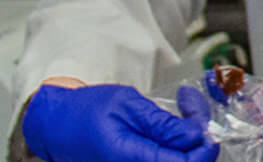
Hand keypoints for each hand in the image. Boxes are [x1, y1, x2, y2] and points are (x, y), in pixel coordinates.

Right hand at [22, 83, 216, 161]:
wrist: (55, 124)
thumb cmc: (85, 112)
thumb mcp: (127, 106)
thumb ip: (162, 123)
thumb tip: (195, 135)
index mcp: (130, 159)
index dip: (204, 146)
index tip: (206, 123)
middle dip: (199, 138)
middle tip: (192, 106)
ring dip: (189, 139)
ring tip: (183, 107)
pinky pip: (164, 160)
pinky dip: (176, 144)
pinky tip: (173, 124)